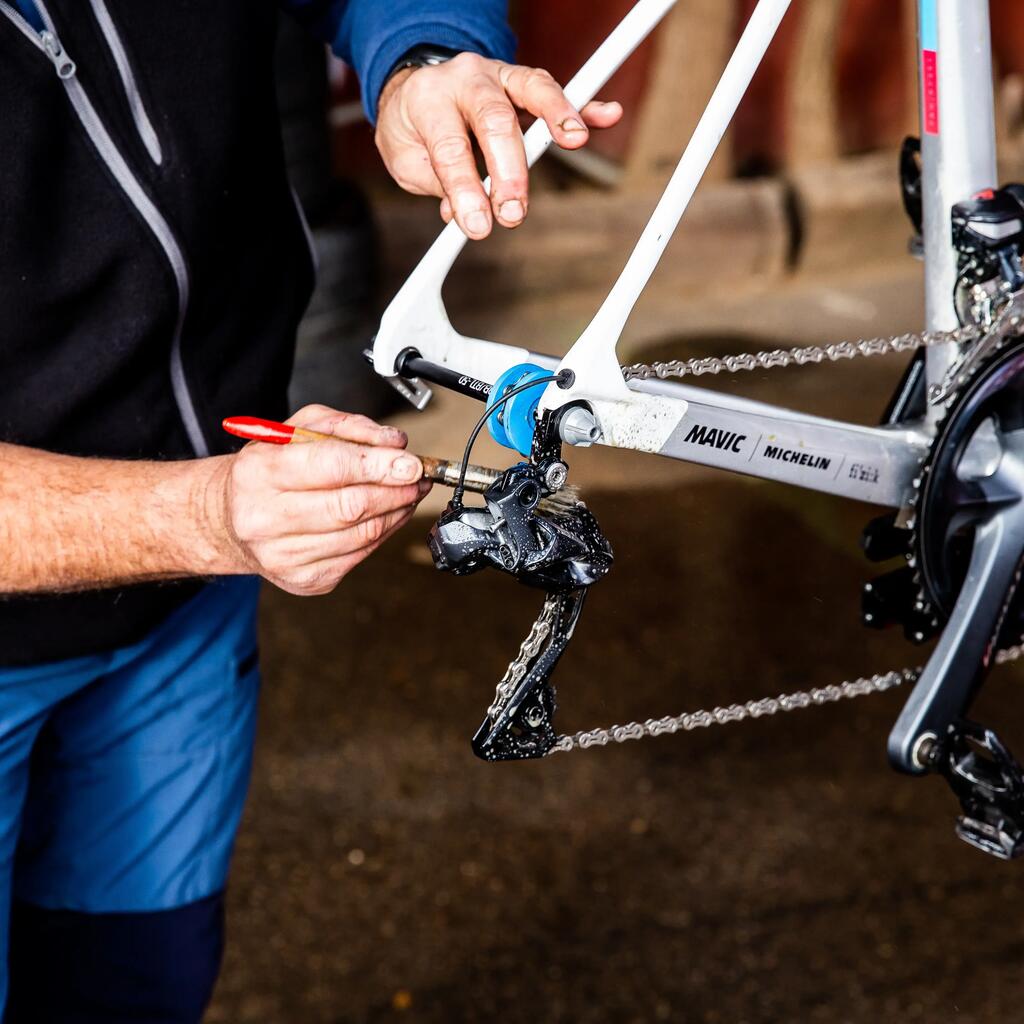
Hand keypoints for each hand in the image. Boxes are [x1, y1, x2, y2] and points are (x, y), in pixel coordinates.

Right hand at [211, 406, 431, 595]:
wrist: (231, 520)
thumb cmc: (270, 469)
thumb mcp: (298, 430)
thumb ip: (348, 427)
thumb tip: (394, 444)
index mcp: (259, 472)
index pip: (332, 467)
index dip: (379, 466)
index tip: (410, 463)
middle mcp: (264, 518)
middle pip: (350, 507)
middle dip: (395, 490)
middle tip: (417, 478)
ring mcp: (282, 556)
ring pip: (361, 535)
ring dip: (396, 512)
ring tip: (409, 493)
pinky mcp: (303, 580)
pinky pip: (360, 556)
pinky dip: (384, 533)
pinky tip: (391, 516)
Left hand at [375, 53, 622, 239]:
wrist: (416, 90)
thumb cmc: (416, 129)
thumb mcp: (407, 162)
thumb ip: (439, 185)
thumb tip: (469, 210)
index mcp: (429, 100)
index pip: (451, 148)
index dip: (466, 190)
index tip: (479, 225)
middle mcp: (466, 80)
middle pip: (494, 119)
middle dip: (509, 170)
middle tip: (513, 212)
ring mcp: (499, 77)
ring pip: (532, 89)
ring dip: (557, 115)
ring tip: (575, 140)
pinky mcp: (524, 84)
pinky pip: (557, 92)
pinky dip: (583, 105)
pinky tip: (607, 114)